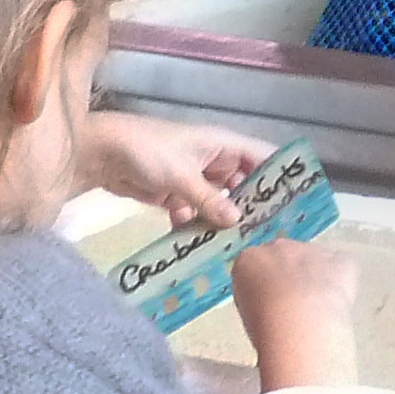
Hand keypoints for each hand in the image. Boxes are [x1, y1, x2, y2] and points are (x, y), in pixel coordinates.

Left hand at [78, 109, 267, 229]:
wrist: (98, 154)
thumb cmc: (146, 150)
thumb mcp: (181, 175)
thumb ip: (210, 199)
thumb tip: (237, 222)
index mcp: (222, 145)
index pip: (263, 157)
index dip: (280, 176)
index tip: (296, 203)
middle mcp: (213, 161)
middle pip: (244, 185)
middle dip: (252, 209)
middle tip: (266, 237)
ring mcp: (194, 179)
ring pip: (219, 204)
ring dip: (222, 223)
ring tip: (234, 248)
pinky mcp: (175, 195)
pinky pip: (195, 214)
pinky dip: (195, 227)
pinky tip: (196, 245)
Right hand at [230, 237, 357, 392]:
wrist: (298, 324)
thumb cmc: (265, 327)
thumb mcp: (246, 313)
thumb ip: (257, 298)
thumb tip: (269, 303)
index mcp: (249, 260)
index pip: (256, 267)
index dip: (266, 288)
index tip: (270, 306)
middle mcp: (279, 247)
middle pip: (285, 258)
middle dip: (291, 278)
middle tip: (295, 308)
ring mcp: (312, 250)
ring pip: (315, 261)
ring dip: (317, 280)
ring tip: (318, 311)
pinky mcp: (341, 259)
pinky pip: (342, 266)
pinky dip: (342, 282)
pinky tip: (338, 303)